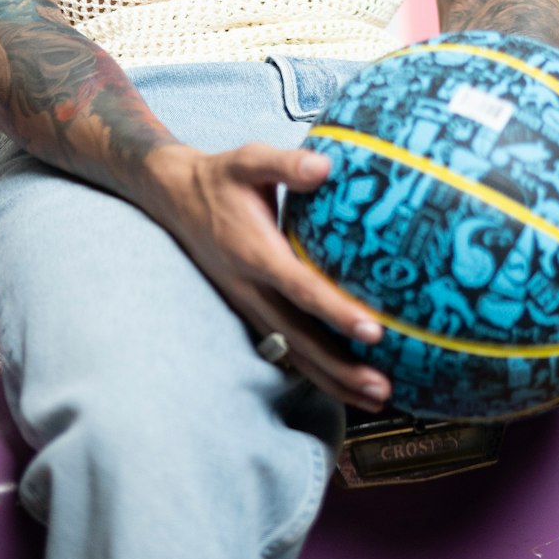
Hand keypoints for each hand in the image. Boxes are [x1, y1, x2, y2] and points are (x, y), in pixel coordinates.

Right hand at [151, 143, 390, 413]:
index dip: (335, 311)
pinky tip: (347, 384)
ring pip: (293, 352)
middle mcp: (251, 288)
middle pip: (300, 338)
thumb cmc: (221, 177)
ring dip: (333, 379)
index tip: (373, 331)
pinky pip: (286, 347)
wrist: (175, 199)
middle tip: (383, 388)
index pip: (300, 289)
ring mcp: (249, 305)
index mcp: (255, 252)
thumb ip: (286, 163)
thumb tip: (326, 166)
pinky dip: (316, 370)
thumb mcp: (248, 160)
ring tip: (376, 398)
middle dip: (341, 368)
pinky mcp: (252, 311)